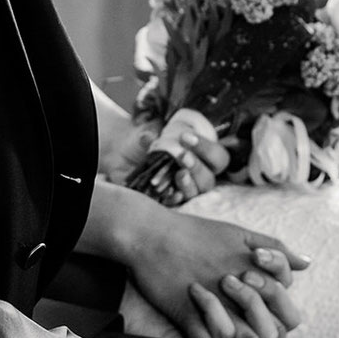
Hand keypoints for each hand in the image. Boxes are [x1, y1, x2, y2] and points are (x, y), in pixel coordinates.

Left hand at [100, 103, 229, 203]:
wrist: (122, 157)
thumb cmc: (141, 141)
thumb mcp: (146, 133)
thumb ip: (150, 133)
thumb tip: (147, 137)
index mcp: (199, 154)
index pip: (217, 156)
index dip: (206, 148)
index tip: (186, 137)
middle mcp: (196, 174)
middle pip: (210, 178)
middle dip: (198, 166)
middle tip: (182, 156)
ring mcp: (183, 189)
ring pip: (197, 193)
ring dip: (190, 184)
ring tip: (179, 174)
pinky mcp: (170, 200)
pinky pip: (179, 204)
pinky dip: (175, 198)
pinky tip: (170, 193)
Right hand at [127, 208, 306, 337]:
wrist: (149, 233)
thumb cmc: (196, 233)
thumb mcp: (240, 234)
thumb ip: (276, 249)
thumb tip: (307, 263)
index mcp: (253, 269)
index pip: (286, 306)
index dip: (282, 317)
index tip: (268, 315)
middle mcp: (237, 287)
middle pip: (271, 329)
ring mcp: (213, 301)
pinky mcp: (187, 312)